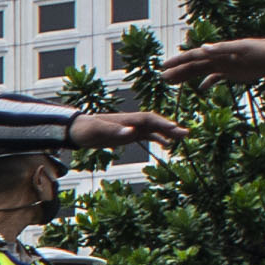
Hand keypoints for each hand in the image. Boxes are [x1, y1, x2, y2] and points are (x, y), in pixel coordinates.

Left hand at [67, 108, 182, 150]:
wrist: (78, 130)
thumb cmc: (87, 129)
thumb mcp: (99, 131)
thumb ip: (115, 131)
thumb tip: (132, 132)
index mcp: (127, 119)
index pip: (149, 119)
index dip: (162, 123)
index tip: (174, 128)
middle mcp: (132, 122)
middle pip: (155, 123)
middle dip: (170, 128)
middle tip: (186, 134)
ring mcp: (132, 128)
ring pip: (154, 129)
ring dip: (168, 133)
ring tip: (183, 139)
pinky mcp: (130, 135)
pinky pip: (148, 135)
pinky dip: (159, 139)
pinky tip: (168, 145)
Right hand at [156, 37, 264, 86]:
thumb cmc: (259, 51)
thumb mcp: (241, 48)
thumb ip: (222, 48)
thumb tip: (204, 48)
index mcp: (217, 52)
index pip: (193, 56)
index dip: (178, 61)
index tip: (164, 66)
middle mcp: (217, 58)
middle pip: (193, 65)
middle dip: (178, 71)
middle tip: (162, 78)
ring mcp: (223, 66)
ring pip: (200, 72)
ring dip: (187, 77)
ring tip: (173, 83)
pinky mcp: (231, 73)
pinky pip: (215, 78)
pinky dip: (207, 83)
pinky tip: (201, 90)